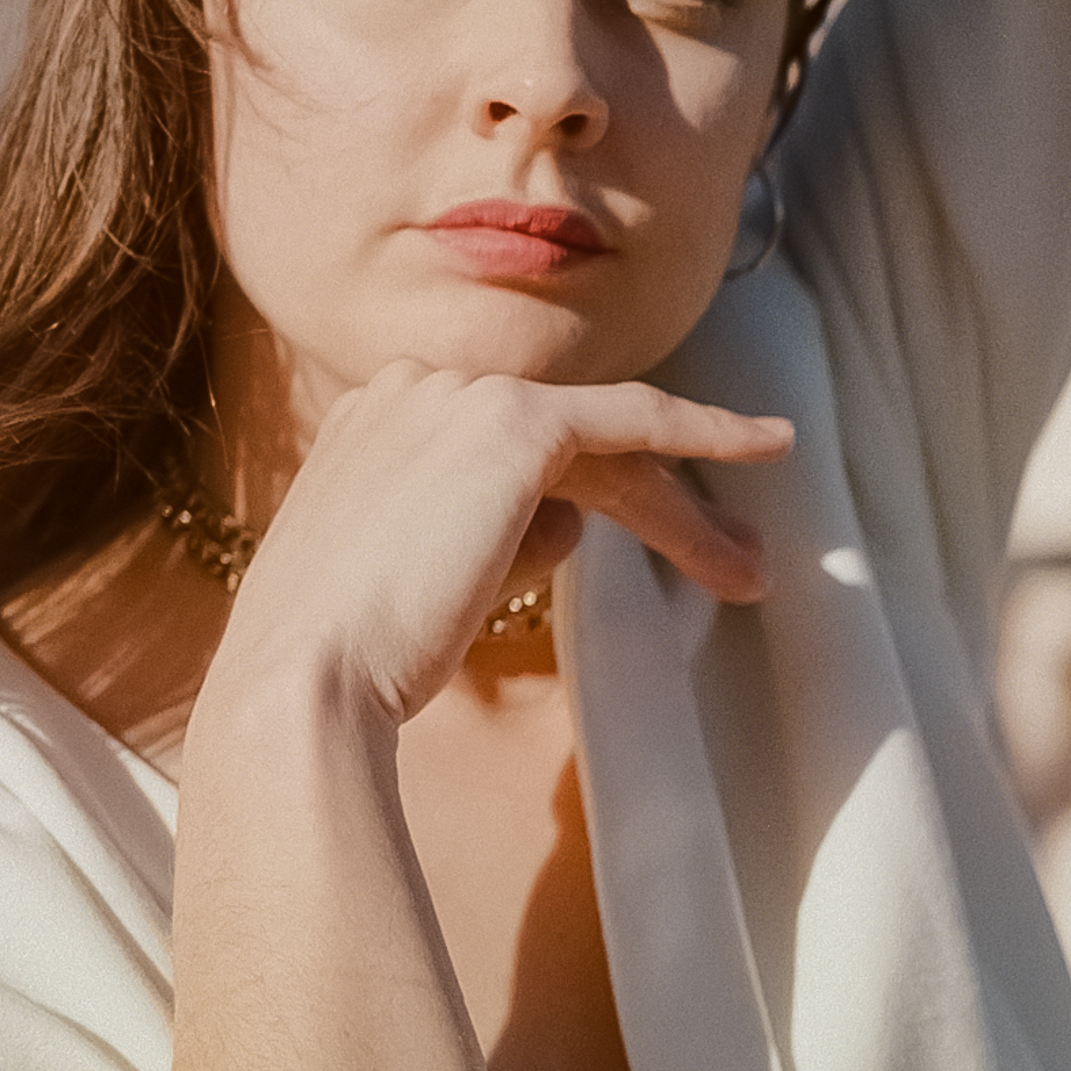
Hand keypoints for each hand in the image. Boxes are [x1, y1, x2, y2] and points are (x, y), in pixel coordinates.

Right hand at [201, 363, 792, 739]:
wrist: (303, 681)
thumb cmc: (342, 663)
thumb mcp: (410, 583)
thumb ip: (483, 539)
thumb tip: (563, 525)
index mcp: (371, 423)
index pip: (495, 450)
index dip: (577, 499)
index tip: (634, 545)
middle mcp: (411, 389)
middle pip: (560, 444)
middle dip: (648, 503)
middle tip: (725, 562)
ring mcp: (459, 397)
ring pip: (603, 445)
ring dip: (681, 511)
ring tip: (746, 573)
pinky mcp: (514, 423)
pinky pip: (633, 419)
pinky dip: (706, 431)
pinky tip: (767, 447)